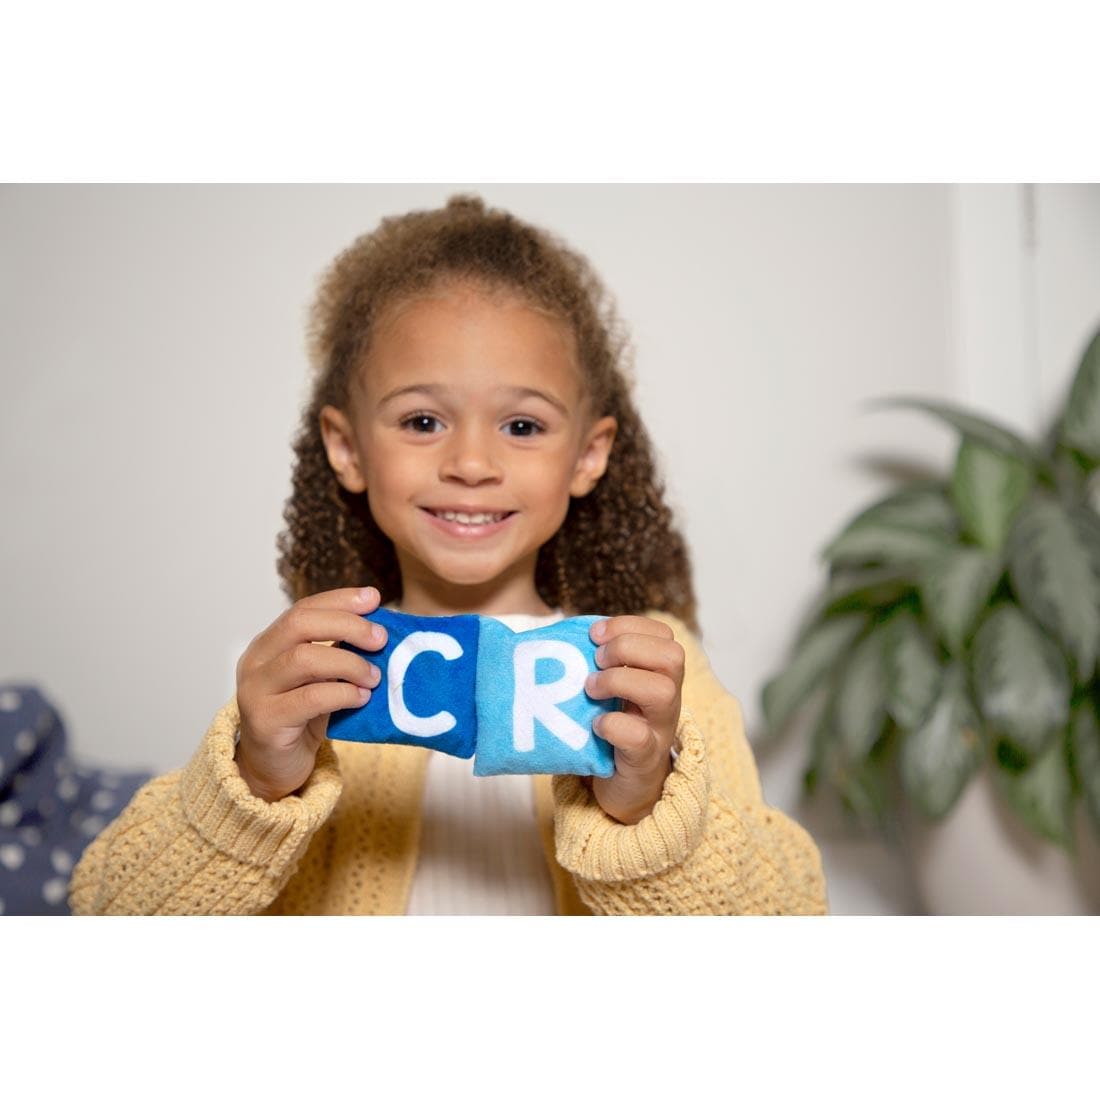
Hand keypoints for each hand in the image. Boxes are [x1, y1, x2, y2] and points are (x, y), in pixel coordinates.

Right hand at [234, 586, 387, 801]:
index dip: (340, 600)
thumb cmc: (301, 719)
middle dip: (347, 625)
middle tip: (380, 639)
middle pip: (300, 624)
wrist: (272, 769)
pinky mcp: (265, 722)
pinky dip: (342, 693)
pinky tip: (361, 697)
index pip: (303, 609)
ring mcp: (255, 691)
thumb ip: (336, 653)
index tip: (374, 599)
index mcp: (268, 644)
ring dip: (349, 663)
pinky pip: (309, 698)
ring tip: (374, 676)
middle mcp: (256, 662)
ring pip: (304, 659)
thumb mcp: (318, 679)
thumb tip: (379, 630)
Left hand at [584, 615, 684, 824]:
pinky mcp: (645, 759)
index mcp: (659, 676)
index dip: (629, 625)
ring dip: (620, 681)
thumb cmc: (613, 731)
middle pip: (672, 656)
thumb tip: (560, 636)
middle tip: (596, 660)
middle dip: (628, 647)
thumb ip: (599, 665)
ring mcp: (660, 729)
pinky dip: (613, 725)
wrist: (626, 787)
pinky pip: (638, 737)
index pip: (663, 635)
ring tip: (591, 689)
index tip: (595, 634)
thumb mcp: (611, 692)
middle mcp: (667, 699)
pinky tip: (595, 725)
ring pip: (663, 691)